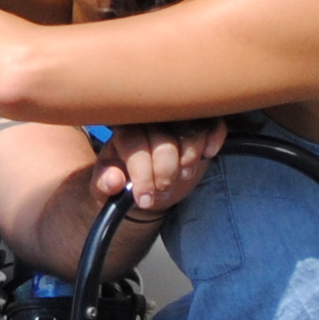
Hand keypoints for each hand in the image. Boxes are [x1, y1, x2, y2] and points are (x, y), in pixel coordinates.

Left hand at [95, 119, 224, 217]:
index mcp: (123, 131)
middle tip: (163, 191)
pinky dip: (214, 138)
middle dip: (165, 172)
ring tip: (183, 175)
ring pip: (189, 130)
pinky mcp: (198, 124)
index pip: (134, 144)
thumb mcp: (105, 185)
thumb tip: (113, 181)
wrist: (146, 182)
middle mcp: (149, 120)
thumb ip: (104, 183)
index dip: (142, 174)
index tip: (144, 199)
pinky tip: (208, 154)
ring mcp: (176, 120)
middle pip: (163, 139)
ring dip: (190, 157)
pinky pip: (212, 122)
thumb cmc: (124, 178)